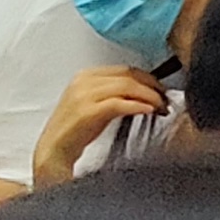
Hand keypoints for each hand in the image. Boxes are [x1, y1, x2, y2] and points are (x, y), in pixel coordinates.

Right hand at [31, 68, 168, 186]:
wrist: (54, 150)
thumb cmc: (75, 131)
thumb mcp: (92, 104)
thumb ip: (112, 93)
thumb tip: (142, 92)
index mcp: (84, 76)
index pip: (124, 69)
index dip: (148, 78)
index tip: (161, 89)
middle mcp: (83, 81)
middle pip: (128, 75)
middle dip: (153, 86)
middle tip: (166, 99)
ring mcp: (84, 95)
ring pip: (127, 86)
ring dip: (150, 96)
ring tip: (161, 107)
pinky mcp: (88, 111)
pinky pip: (120, 103)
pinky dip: (138, 105)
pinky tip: (149, 111)